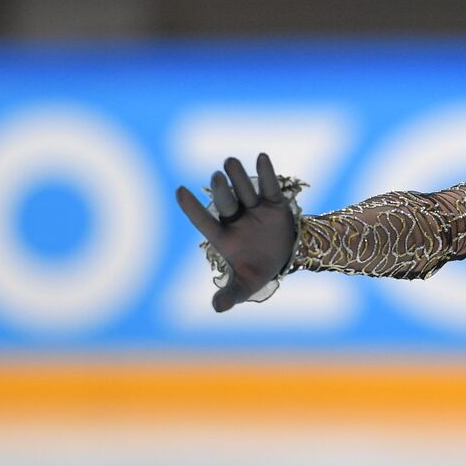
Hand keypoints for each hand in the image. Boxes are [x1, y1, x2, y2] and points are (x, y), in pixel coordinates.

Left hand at [175, 153, 296, 311]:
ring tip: (230, 162)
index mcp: (224, 238)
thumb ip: (232, 295)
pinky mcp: (274, 204)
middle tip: (216, 176)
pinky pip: (270, 187)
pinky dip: (267, 173)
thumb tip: (217, 308)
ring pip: (245, 191)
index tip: (178, 191)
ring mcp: (255, 209)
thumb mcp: (246, 285)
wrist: (286, 257)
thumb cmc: (258, 270)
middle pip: (226, 203)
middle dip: (221, 191)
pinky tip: (261, 156)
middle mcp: (236, 219)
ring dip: (238, 177)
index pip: (204, 221)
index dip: (192, 208)